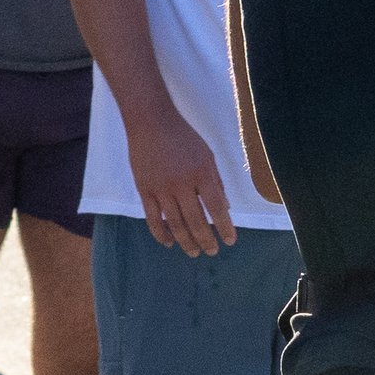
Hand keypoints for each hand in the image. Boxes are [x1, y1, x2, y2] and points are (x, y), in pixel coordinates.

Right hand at [127, 105, 237, 256]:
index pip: (216, 207)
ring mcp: (161, 188)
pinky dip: (161, 234)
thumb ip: (216, 181)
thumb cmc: (183, 137)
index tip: (230, 240)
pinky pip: (152, 218)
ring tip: (194, 252)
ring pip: (175, 224)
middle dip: (206, 240)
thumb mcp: (207, 155)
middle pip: (196, 220)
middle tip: (212, 252)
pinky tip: (169, 243)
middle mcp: (181, 183)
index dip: (224, 227)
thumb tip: (225, 208)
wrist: (151, 122)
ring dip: (186, 242)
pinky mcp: (144, 190)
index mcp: (201, 173)